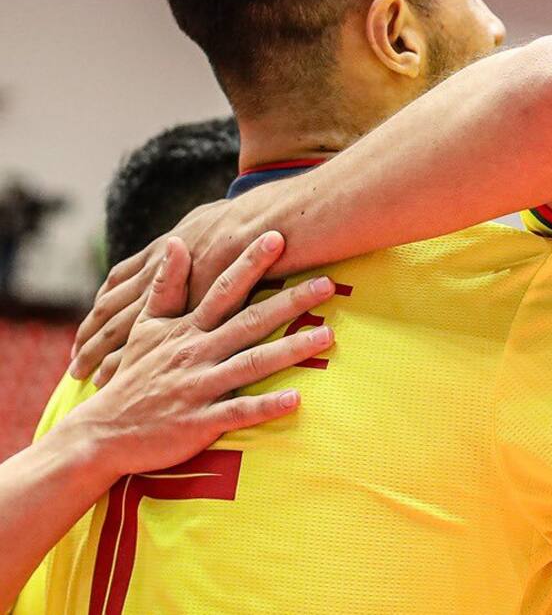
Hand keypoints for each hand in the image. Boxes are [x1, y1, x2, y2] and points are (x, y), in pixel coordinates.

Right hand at [65, 230, 334, 479]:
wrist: (103, 434)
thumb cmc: (133, 377)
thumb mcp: (144, 328)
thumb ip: (165, 286)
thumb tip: (176, 242)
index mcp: (188, 329)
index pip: (225, 289)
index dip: (251, 263)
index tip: (278, 237)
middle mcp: (198, 353)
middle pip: (250, 321)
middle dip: (289, 301)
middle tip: (328, 283)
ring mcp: (200, 387)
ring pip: (251, 364)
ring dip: (290, 350)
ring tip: (327, 336)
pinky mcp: (201, 421)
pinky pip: (239, 412)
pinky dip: (266, 406)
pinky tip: (297, 399)